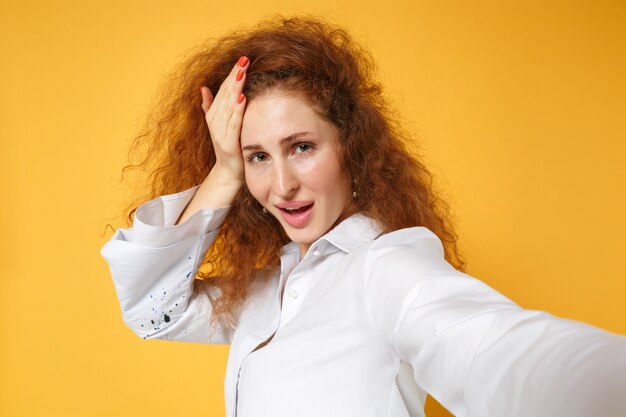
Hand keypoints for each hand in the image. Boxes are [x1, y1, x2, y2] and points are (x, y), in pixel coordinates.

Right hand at [202, 55, 249, 186]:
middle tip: (244, 60)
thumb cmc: (230, 148)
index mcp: (213, 115)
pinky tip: (243, 98)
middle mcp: (215, 122)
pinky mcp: (228, 143)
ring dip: (236, 88)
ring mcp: (220, 132)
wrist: (229, 173)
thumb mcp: (221, 126)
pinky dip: (237, 111)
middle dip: (235, 76)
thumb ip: (210, 107)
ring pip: (229, 106)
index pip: (223, 90)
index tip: (242, 59)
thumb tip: (204, 88)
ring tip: (242, 72)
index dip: (231, 74)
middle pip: (226, 95)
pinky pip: (234, 124)